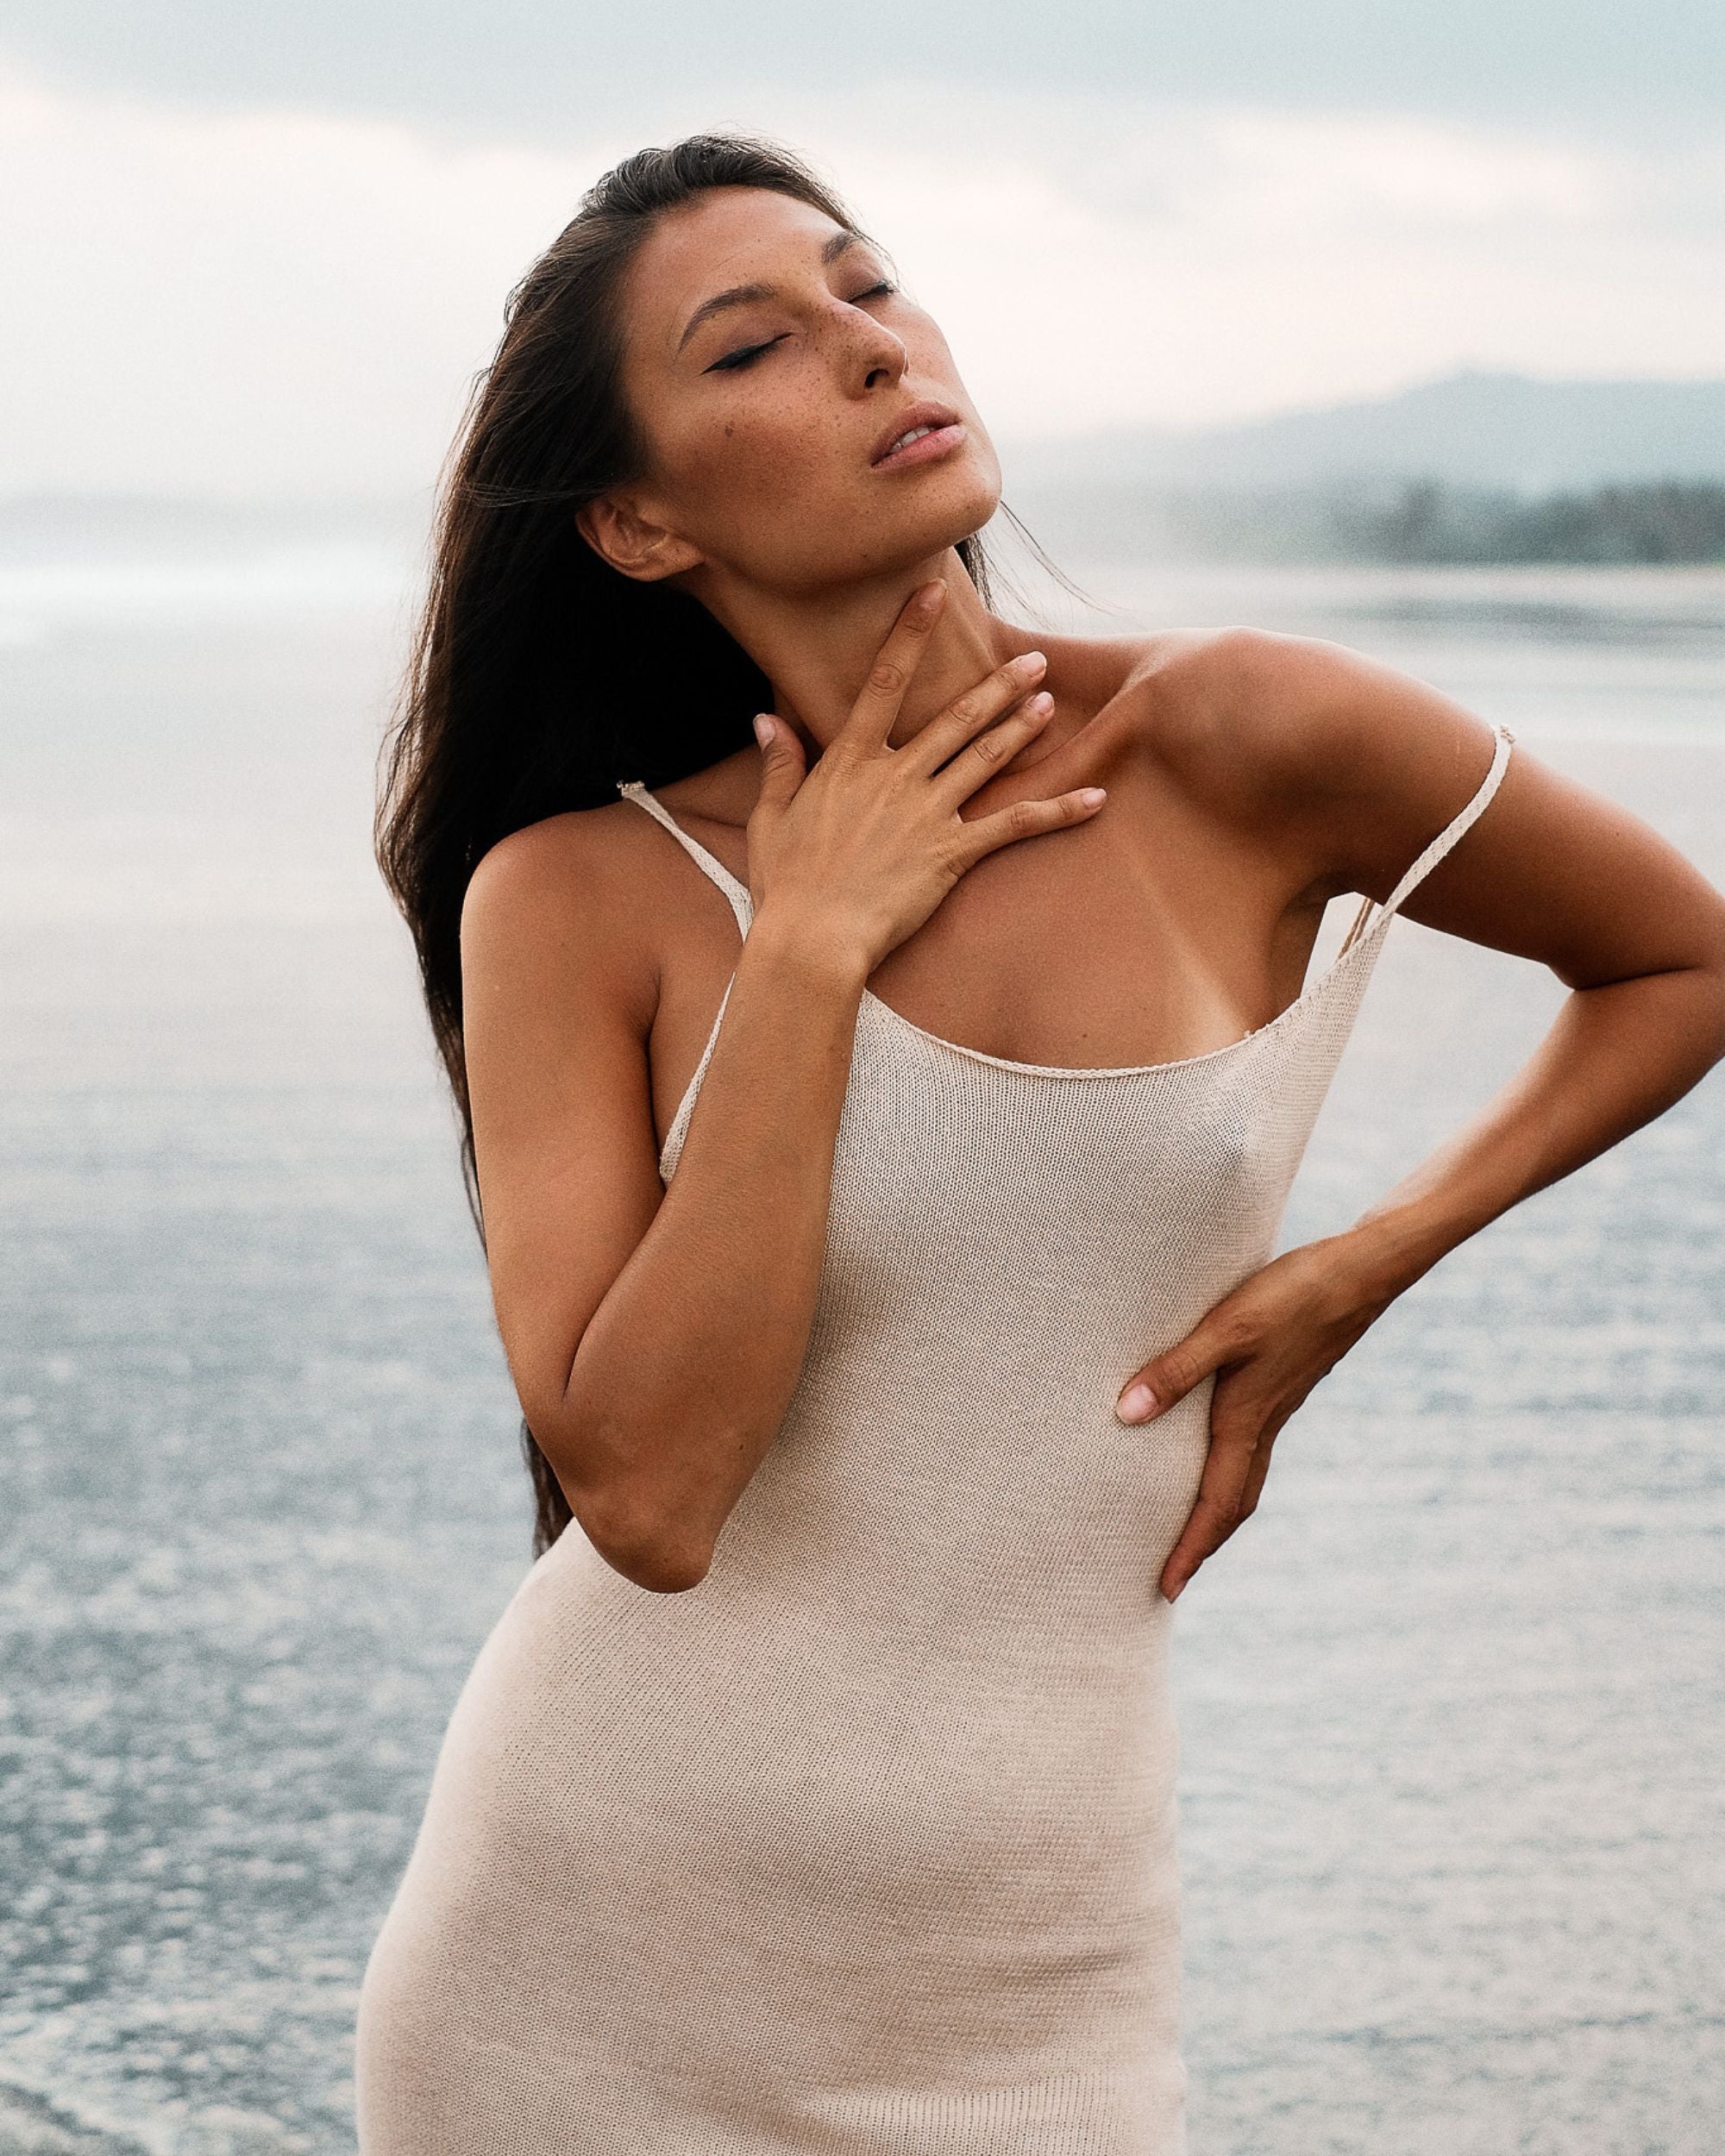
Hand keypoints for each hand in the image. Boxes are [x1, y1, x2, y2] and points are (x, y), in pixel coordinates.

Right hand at [745, 580, 1107, 975]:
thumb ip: (778, 764)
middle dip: (998, 686)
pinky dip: (1057, 812)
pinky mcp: (952, 854)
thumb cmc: (786, 884)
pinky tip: (1094, 799)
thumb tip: (766, 718)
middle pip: (956, 719)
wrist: (812, 939)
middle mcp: (895, 778)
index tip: (932, 595)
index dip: (909, 636)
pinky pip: (1014, 826)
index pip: (883, 685)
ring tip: (1050, 702)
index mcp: (849, 763)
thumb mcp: (770, 818)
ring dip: (1022, 729)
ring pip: (986, 759)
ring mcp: (928, 814)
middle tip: (1034, 660)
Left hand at [1114, 1233, 1401, 1603]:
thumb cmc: (1293, 1295)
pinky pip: (1251, 1448)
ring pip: (1244, 1478)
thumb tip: (1125, 1415)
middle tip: (1170, 1578)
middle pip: (1232, 1504)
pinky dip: (1228, 1471)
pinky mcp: (1282, 1384)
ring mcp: (1277, 1406)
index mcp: (1246, 1420)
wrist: (1362, 1271)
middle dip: (1202, 1544)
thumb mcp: (1226, 1327)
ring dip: (1216, 1511)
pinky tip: (1211, 1452)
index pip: (1214, 1504)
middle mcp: (1263, 1423)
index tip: (1166, 1589)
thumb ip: (1175, 1370)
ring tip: (1186, 1529)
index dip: (1189, 1548)